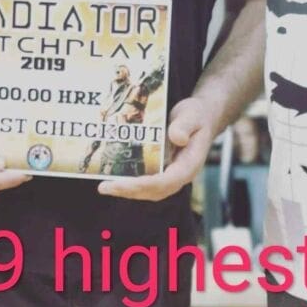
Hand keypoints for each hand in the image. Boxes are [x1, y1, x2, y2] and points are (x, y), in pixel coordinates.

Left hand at [98, 96, 217, 201]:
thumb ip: (184, 126)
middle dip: (129, 191)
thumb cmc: (197, 116)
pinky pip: (146, 182)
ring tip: (105, 186)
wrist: (201, 117)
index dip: (144, 185)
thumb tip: (177, 138)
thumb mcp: (192, 115)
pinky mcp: (163, 171)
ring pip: (149, 190)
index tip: (124, 184)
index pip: (167, 181)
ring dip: (127, 190)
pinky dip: (130, 182)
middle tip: (105, 187)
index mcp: (190, 165)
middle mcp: (180, 174)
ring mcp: (172, 175)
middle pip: (155, 191)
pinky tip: (113, 177)